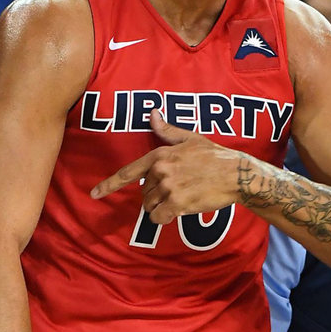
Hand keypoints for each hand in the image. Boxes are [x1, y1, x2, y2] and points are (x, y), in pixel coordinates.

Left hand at [90, 109, 240, 222]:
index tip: (94, 194)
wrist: (236, 174)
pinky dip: (165, 218)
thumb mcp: (190, 138)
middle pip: (144, 193)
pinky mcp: (178, 204)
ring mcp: (169, 188)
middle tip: (177, 189)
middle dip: (155, 195)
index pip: (128, 173)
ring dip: (161, 207)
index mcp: (159, 155)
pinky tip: (180, 210)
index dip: (108, 185)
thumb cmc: (214, 156)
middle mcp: (161, 171)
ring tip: (182, 197)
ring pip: (150, 207)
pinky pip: (159, 218)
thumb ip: (167, 130)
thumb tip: (152, 113)